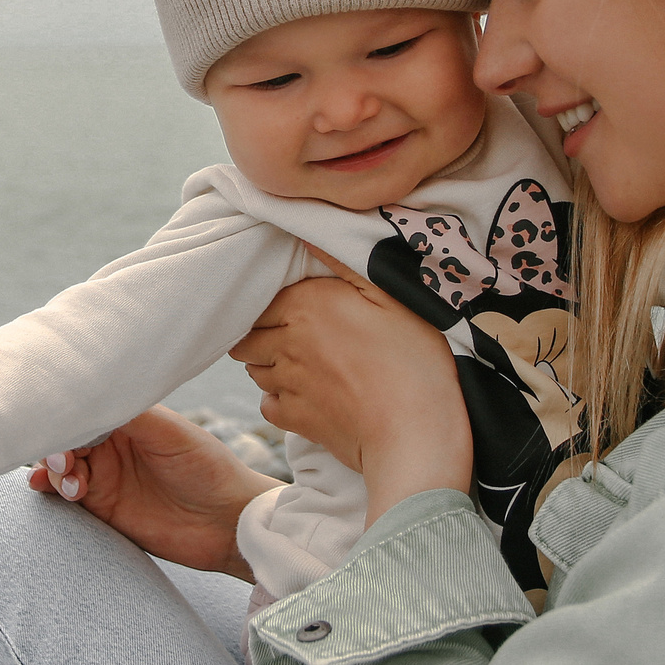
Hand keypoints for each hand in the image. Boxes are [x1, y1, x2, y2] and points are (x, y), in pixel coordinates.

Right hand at [26, 406, 280, 578]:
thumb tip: (90, 392)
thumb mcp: (171, 433)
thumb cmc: (209, 468)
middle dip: (56, 446)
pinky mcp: (103, 509)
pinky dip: (50, 489)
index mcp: (128, 419)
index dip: (68, 415)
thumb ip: (132, 413)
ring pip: (60, 466)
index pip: (85, 409)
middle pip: (66, 437)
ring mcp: (105, 477)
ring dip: (54, 470)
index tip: (59, 424)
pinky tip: (46, 488)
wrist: (228, 523)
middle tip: (64, 462)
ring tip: (72, 483)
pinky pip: (66, 496)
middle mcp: (113, 445)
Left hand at [228, 256, 470, 526]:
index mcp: (306, 305)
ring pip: (255, 370)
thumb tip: (306, 231)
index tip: (295, 308)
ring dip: (269, 365)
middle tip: (293, 336)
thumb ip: (344, 263)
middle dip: (262, 334)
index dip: (274, 304)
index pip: (260, 300)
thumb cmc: (415, 361)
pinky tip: (307, 396)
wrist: (417, 432)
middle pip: (248, 336)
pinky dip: (280, 401)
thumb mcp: (392, 298)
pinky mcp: (294, 420)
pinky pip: (268, 405)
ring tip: (302, 364)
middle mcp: (286, 342)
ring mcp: (287, 383)